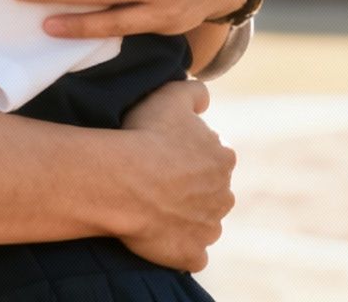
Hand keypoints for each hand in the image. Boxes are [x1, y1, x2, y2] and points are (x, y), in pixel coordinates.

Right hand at [111, 81, 234, 270]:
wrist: (124, 181)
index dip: (189, 156)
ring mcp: (209, 228)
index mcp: (223, 159)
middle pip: (212, 193)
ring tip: (156, 210)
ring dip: (187, 220)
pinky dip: (181, 250)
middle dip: (192, 190)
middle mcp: (224, 195)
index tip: (165, 155)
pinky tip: (161, 238)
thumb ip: (195, 92)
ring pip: (204, 224)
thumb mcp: (171, 94)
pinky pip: (192, 255)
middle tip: (158, 183)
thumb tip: (205, 100)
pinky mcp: (192, 254)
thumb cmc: (146, 136)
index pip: (214, 158)